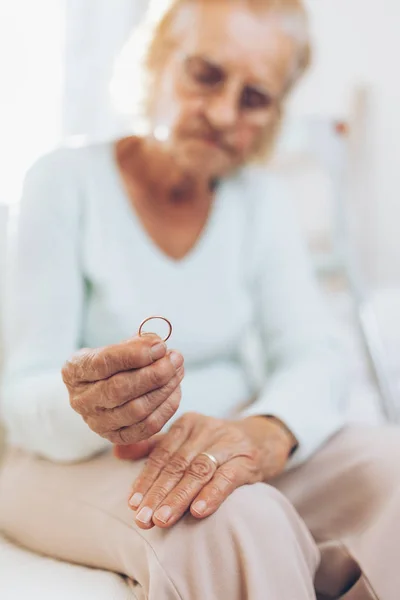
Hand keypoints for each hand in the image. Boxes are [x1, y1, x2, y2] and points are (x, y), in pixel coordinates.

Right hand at [62, 335, 183, 444]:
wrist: (102, 389)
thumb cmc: (112, 363)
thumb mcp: (116, 347)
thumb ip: (135, 344)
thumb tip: (158, 345)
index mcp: (74, 371)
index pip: (103, 363)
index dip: (135, 355)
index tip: (160, 346)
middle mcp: (81, 400)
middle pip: (120, 389)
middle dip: (155, 373)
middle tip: (175, 359)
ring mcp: (97, 423)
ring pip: (137, 410)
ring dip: (164, 389)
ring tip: (178, 371)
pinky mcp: (116, 437)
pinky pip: (147, 427)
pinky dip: (167, 408)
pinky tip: (175, 390)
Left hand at [122, 412, 293, 528]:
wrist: (264, 438)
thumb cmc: (217, 445)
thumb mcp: (188, 439)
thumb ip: (155, 446)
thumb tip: (117, 452)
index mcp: (187, 423)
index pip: (162, 454)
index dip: (146, 479)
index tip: (133, 504)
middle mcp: (206, 429)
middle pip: (177, 464)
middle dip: (158, 493)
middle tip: (143, 518)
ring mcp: (228, 442)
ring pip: (198, 471)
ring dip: (179, 497)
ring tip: (162, 520)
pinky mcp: (248, 458)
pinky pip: (228, 477)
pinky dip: (212, 494)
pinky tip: (198, 512)